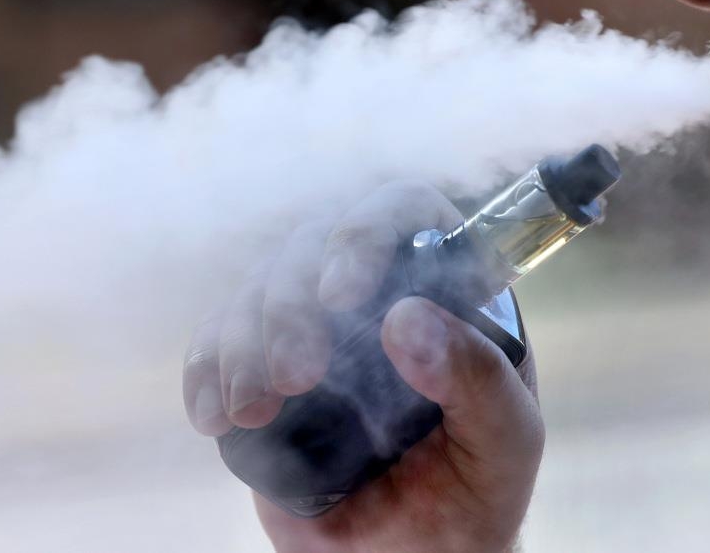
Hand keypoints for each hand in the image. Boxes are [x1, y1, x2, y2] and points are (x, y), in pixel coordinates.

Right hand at [182, 181, 543, 552]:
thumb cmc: (475, 494)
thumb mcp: (505, 440)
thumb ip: (478, 379)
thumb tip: (406, 319)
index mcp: (445, 294)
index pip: (403, 214)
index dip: (366, 232)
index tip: (342, 293)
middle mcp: (375, 298)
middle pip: (313, 245)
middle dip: (290, 304)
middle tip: (298, 376)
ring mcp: (314, 333)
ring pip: (258, 289)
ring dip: (242, 341)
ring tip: (254, 410)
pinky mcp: (264, 375)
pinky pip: (217, 345)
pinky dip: (203, 370)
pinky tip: (214, 415)